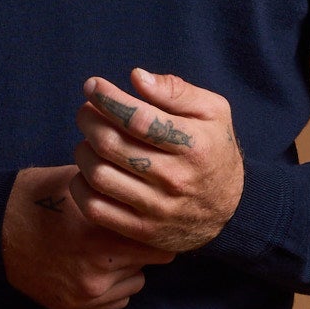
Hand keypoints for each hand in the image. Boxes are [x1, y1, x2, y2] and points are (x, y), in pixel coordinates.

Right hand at [2, 165, 164, 308]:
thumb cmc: (37, 196)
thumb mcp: (79, 182)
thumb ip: (119, 191)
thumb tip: (156, 192)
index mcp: (99, 233)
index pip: (159, 241)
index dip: (160, 227)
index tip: (156, 219)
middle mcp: (96, 268)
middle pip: (152, 261)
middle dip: (146, 246)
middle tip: (132, 232)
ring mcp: (85, 293)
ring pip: (136, 281)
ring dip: (130, 267)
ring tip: (107, 248)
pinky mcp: (73, 307)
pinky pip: (118, 301)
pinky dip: (113, 286)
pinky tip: (94, 267)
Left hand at [71, 69, 244, 255]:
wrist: (228, 210)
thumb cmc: (213, 150)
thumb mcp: (213, 112)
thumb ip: (176, 91)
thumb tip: (137, 77)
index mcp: (194, 145)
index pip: (138, 118)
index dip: (108, 98)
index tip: (93, 86)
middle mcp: (175, 179)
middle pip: (111, 145)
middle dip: (89, 120)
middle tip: (86, 111)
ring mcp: (158, 209)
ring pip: (98, 175)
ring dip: (83, 151)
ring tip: (89, 141)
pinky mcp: (142, 231)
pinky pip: (95, 209)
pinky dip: (80, 186)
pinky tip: (88, 172)